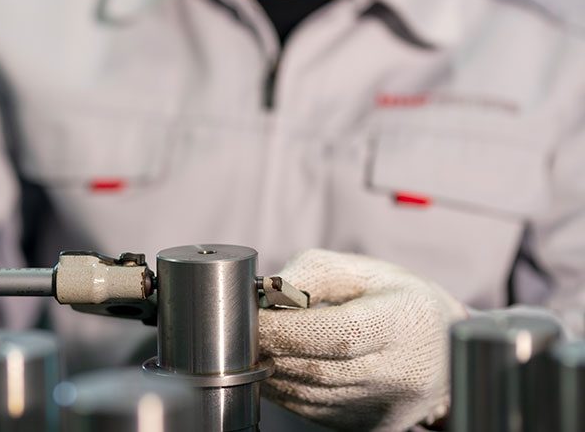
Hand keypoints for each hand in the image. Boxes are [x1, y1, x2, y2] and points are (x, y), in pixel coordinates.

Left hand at [259, 249, 466, 431]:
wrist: (445, 351)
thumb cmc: (399, 300)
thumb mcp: (364, 270)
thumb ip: (315, 271)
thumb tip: (268, 290)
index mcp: (402, 323)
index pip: (337, 334)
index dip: (286, 327)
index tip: (252, 314)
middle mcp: (397, 373)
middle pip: (317, 367)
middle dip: (269, 347)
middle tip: (241, 328)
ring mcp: (381, 406)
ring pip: (308, 394)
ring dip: (270, 371)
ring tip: (253, 346)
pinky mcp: (366, 425)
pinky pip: (311, 410)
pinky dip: (283, 390)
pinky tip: (272, 367)